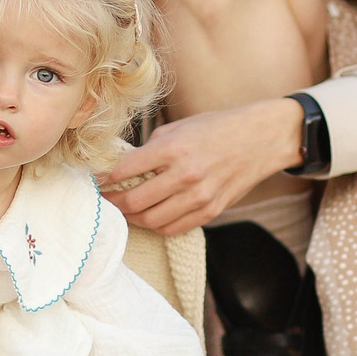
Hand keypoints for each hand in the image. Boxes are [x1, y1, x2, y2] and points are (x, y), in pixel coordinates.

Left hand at [99, 99, 305, 235]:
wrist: (260, 139)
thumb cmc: (217, 128)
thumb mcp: (179, 127)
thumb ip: (151, 148)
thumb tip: (124, 167)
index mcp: (173, 149)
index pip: (125, 171)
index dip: (104, 179)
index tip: (96, 181)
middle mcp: (185, 175)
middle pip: (134, 202)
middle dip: (113, 203)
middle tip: (105, 200)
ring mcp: (199, 197)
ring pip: (151, 220)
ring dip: (132, 218)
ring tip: (125, 210)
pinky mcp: (210, 211)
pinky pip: (173, 228)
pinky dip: (156, 225)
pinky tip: (150, 216)